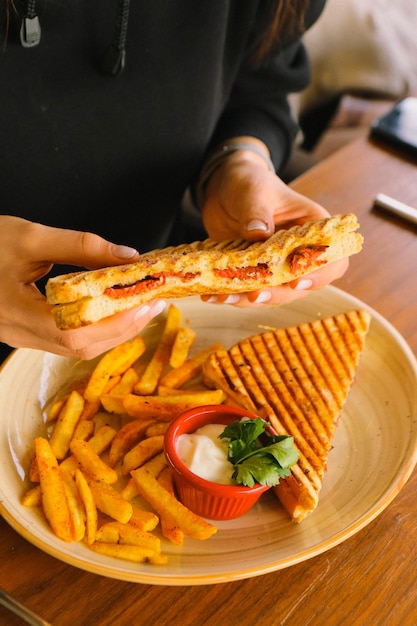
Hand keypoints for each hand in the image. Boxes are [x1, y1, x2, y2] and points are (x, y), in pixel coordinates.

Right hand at [0, 216, 165, 358]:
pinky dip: (94, 328)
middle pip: (81, 347)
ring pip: (75, 348)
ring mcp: (20, 337)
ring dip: (111, 330)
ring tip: (138, 306)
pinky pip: (65, 340)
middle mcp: (18, 334)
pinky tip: (110, 310)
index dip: (117, 323)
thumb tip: (126, 257)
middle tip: (153, 304)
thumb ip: (80, 246)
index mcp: (15, 313)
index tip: (147, 303)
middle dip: (123, 328)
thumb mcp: (29, 237)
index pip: (76, 334)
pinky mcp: (23, 332)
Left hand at [201, 143, 347, 306]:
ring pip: (272, 293)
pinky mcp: (253, 273)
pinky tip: (212, 295)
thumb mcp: (254, 191)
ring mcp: (275, 266)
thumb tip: (258, 233)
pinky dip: (230, 295)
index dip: (319, 275)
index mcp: (313, 230)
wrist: (224, 187)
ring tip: (225, 297)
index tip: (296, 281)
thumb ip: (257, 212)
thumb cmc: (250, 181)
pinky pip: (246, 290)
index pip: (331, 259)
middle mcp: (299, 253)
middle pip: (299, 285)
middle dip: (277, 294)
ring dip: (249, 300)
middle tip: (254, 295)